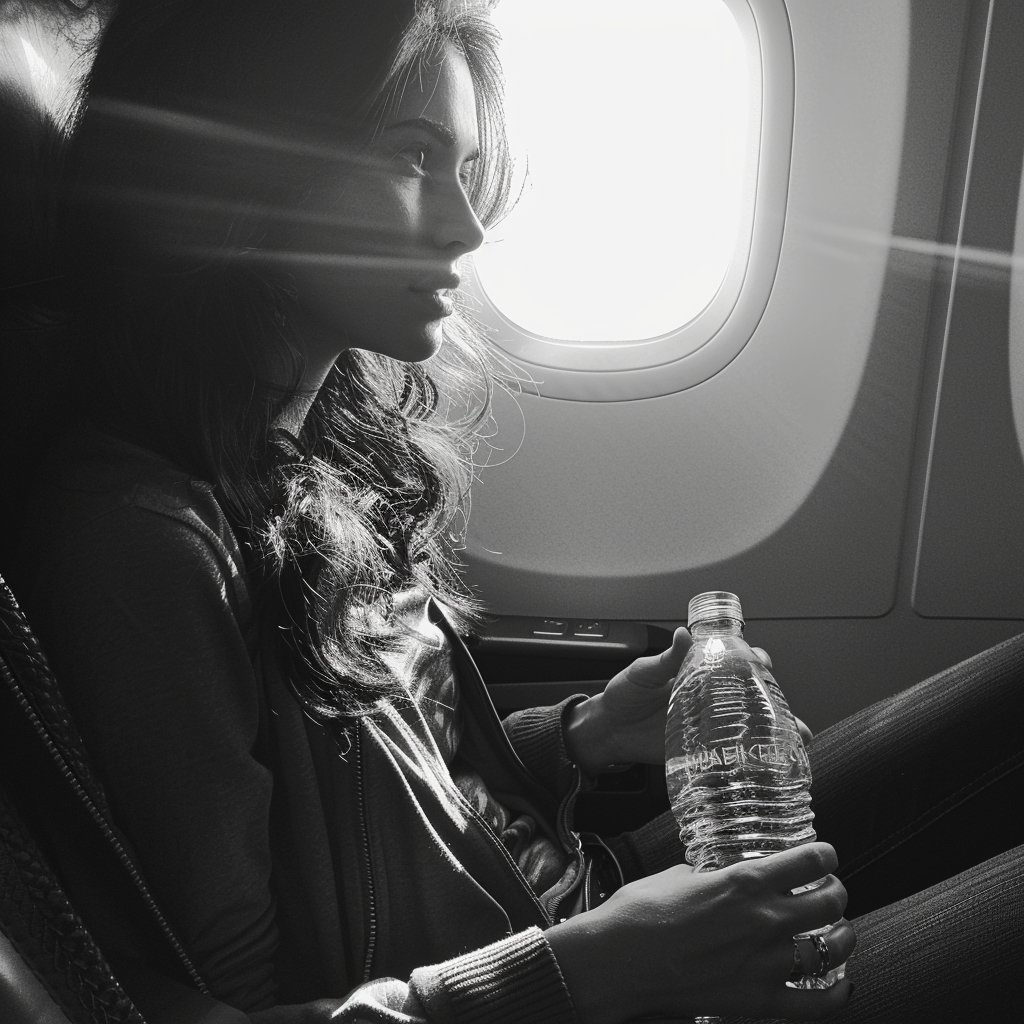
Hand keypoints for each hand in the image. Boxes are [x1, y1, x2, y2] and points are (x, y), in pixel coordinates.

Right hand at [546, 842, 855, 1023]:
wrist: (618, 962)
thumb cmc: (638, 915)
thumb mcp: (675, 876)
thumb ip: (706, 876)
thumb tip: (711, 877)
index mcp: (744, 881)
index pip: (809, 861)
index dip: (824, 855)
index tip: (824, 856)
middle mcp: (764, 919)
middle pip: (831, 901)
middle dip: (835, 892)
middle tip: (830, 891)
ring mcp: (767, 963)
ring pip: (833, 947)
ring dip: (842, 935)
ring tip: (838, 931)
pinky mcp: (761, 1001)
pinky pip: (819, 1002)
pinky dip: (838, 991)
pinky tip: (841, 982)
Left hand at [565, 633, 809, 775]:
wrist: (608, 731)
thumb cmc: (624, 695)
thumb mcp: (643, 673)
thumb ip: (665, 659)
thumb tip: (683, 634)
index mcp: (698, 672)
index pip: (734, 661)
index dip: (753, 660)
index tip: (762, 661)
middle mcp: (709, 697)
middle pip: (751, 693)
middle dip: (775, 696)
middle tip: (782, 703)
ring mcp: (708, 723)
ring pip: (750, 723)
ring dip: (777, 727)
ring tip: (797, 734)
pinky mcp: (702, 748)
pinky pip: (733, 751)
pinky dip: (755, 755)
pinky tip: (774, 759)